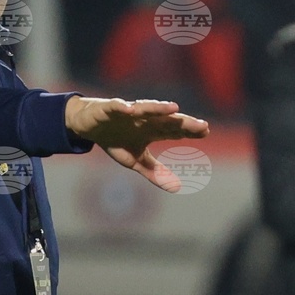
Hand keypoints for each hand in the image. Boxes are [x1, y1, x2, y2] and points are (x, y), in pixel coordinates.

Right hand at [65, 97, 209, 191]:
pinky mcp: (109, 108)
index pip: (174, 130)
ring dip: (158, 108)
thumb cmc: (115, 140)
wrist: (89, 125)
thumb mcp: (135, 161)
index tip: (205, 131)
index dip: (189, 130)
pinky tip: (130, 109)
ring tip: (173, 108)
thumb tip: (177, 188)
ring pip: (146, 108)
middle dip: (183, 121)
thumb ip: (155, 172)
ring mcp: (128, 112)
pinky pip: (116, 106)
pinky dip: (122, 107)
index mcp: (152, 130)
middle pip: (166, 119)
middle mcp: (144, 119)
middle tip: (200, 125)